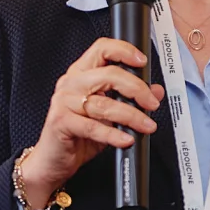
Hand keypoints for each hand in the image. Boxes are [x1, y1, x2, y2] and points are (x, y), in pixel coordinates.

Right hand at [17, 37, 165, 204]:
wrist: (53, 159)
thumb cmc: (78, 134)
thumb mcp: (108, 115)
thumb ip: (130, 100)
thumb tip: (155, 91)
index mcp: (81, 73)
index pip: (101, 49)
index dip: (124, 51)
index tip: (142, 62)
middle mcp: (71, 83)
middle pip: (109, 74)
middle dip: (136, 89)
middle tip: (151, 104)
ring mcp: (64, 101)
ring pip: (105, 103)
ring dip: (131, 116)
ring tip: (145, 125)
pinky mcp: (61, 122)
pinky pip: (93, 127)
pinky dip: (113, 135)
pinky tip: (126, 139)